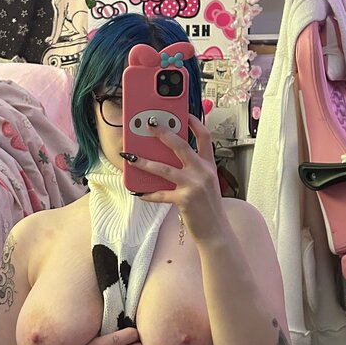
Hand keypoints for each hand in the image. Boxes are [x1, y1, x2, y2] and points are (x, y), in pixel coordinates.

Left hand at [126, 114, 225, 244]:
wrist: (215, 231)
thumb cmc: (208, 207)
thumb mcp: (205, 183)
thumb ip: (192, 169)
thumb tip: (166, 159)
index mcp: (209, 165)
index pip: (205, 136)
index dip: (194, 122)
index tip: (183, 113)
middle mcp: (203, 172)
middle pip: (181, 146)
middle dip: (163, 133)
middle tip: (149, 124)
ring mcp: (194, 185)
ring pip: (164, 168)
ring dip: (144, 162)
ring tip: (130, 157)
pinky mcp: (184, 199)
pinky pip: (160, 193)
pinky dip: (147, 193)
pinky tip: (138, 192)